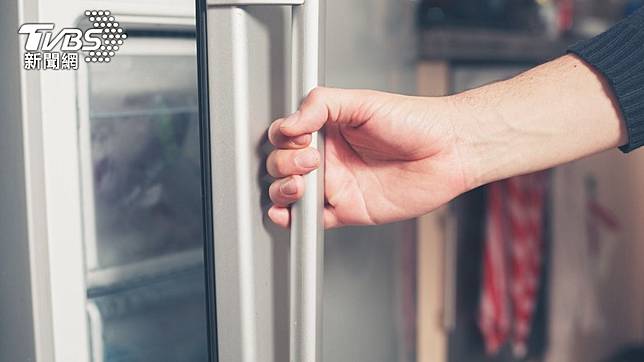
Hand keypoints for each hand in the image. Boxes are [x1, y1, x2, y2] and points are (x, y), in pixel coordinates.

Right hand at [266, 87, 470, 227]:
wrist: (448, 151)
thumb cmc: (414, 121)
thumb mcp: (362, 101)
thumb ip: (320, 105)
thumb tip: (289, 123)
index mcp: (328, 129)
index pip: (286, 136)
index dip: (283, 139)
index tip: (298, 136)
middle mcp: (329, 157)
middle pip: (281, 165)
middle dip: (284, 165)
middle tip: (311, 160)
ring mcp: (336, 185)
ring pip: (290, 194)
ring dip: (282, 191)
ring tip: (300, 185)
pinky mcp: (347, 210)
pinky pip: (312, 220)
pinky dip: (294, 221)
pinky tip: (289, 214)